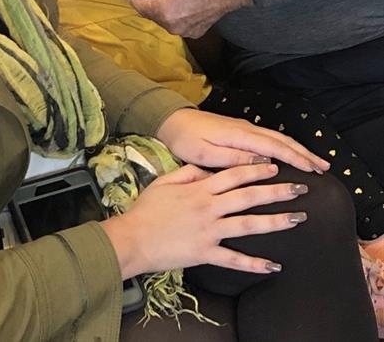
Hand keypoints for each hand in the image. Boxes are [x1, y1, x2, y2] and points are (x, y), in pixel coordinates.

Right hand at [101, 163, 307, 277]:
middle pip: (248, 197)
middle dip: (276, 191)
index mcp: (199, 189)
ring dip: (274, 222)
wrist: (133, 239)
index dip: (255, 169)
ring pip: (247, 225)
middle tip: (299, 188)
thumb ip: (188, 173)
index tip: (274, 166)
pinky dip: (254, 263)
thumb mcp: (165, 182)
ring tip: (296, 218)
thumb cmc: (146, 209)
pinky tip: (273, 265)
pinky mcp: (206, 253)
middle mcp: (209, 208)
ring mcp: (209, 231)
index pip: (233, 175)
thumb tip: (208, 170)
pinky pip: (233, 260)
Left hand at [126, 0, 251, 37]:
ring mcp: (186, 31)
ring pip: (164, 20)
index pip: (141, 6)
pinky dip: (173, 14)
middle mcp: (174, 26)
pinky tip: (177, 2)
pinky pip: (177, 23)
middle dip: (146, 2)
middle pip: (152, 15)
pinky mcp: (197, 31)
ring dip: (160, 8)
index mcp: (166, 12)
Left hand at [156, 108, 329, 173]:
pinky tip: (289, 156)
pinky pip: (269, 138)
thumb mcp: (203, 153)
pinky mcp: (240, 131)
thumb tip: (261, 163)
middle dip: (304, 153)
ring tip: (314, 163)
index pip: (274, 147)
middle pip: (281, 140)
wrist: (172, 120)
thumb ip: (231, 158)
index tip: (314, 171)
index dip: (296, 159)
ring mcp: (244, 128)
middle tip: (324, 168)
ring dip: (297, 149)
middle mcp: (245, 129)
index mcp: (238, 135)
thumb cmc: (184, 138)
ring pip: (277, 138)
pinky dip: (284, 147)